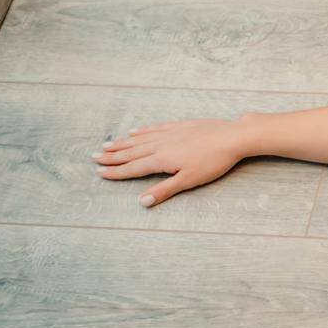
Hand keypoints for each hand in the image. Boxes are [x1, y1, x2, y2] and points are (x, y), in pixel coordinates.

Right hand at [90, 118, 248, 206]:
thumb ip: (164, 190)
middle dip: (113, 156)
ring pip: (140, 139)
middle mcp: (162, 144)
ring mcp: (170, 133)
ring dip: (123, 143)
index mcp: (162, 159)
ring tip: (107, 145)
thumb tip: (141, 202)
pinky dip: (142, 131)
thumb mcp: (190, 180)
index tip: (99, 173)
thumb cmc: (214, 161)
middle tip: (94, 157)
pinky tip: (135, 131)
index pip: (134, 168)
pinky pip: (155, 128)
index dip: (116, 172)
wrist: (233, 137)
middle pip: (132, 152)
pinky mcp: (181, 125)